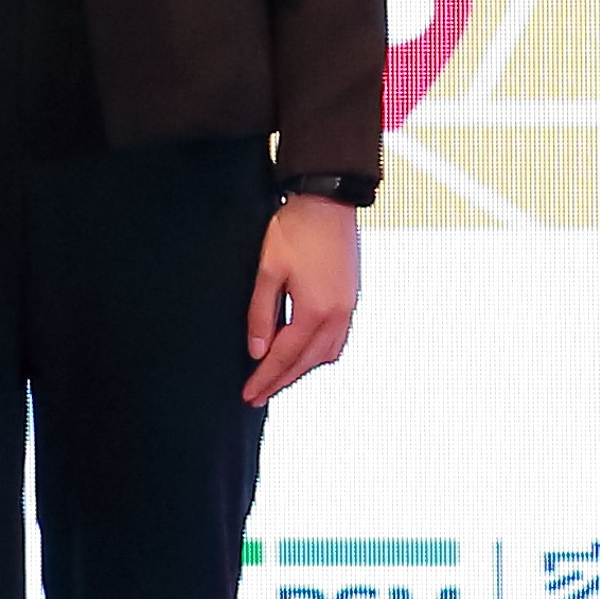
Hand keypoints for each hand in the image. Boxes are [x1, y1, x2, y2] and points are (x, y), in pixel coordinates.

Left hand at [243, 194, 360, 404]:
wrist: (328, 203)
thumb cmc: (294, 231)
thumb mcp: (267, 271)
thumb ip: (261, 314)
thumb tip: (257, 351)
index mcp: (316, 311)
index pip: (285, 356)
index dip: (265, 378)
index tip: (248, 395)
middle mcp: (338, 316)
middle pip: (307, 362)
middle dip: (281, 381)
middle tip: (257, 396)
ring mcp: (349, 308)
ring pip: (325, 354)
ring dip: (301, 370)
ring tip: (277, 379)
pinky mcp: (351, 299)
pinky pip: (336, 340)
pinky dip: (318, 354)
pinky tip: (304, 354)